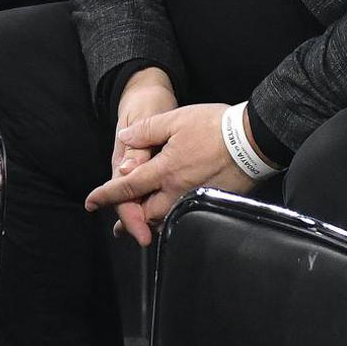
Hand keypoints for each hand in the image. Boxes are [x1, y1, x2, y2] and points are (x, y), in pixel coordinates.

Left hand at [86, 102, 255, 245]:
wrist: (254, 139)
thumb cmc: (216, 127)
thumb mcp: (177, 119)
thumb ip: (147, 130)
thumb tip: (125, 139)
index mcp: (165, 170)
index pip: (127, 187)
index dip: (106, 195)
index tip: (92, 202)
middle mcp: (177, 190)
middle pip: (145, 212)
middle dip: (130, 218)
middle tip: (118, 225)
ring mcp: (195, 197)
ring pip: (165, 217)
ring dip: (150, 221)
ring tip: (143, 226)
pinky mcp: (213, 199)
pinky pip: (186, 214)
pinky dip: (174, 217)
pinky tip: (174, 214)